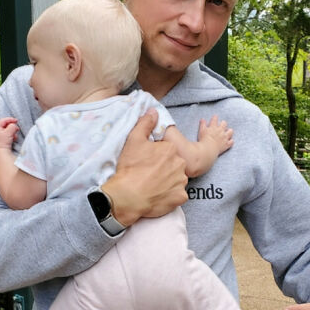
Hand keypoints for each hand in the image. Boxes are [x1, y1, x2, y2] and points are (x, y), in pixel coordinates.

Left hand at [0, 116, 18, 149]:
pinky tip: (13, 138)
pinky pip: (6, 133)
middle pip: (5, 125)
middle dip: (12, 127)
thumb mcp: (9, 132)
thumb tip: (14, 125)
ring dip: (12, 132)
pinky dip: (10, 135)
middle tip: (17, 129)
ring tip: (14, 136)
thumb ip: (13, 126)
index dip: (11, 120)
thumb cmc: (3, 142)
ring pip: (6, 129)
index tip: (17, 121)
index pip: (3, 120)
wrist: (1, 151)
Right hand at [102, 109, 187, 226]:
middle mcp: (180, 164)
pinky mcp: (180, 198)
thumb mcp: (134, 140)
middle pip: (174, 164)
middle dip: (164, 168)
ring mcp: (182, 182)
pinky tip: (158, 195)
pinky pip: (178, 195)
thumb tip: (154, 111)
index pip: (167, 150)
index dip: (156, 156)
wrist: (128, 196)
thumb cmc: (130, 167)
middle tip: (149, 174)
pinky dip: (170, 196)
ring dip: (168, 182)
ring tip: (153, 186)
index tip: (147, 162)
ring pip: (177, 180)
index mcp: (171, 149)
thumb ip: (145, 123)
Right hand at [198, 115, 233, 156]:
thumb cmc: (203, 140)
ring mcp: (224, 137)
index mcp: (213, 127)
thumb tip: (202, 119)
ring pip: (230, 132)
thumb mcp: (201, 131)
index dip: (215, 117)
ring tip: (227, 132)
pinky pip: (231, 142)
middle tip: (221, 125)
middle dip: (223, 123)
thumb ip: (202, 124)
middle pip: (224, 123)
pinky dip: (231, 141)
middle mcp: (220, 131)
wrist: (208, 149)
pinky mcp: (226, 144)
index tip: (215, 117)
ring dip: (229, 131)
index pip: (215, 119)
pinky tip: (229, 141)